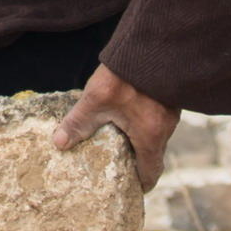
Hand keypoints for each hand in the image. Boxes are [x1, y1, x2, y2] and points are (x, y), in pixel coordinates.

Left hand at [59, 64, 181, 190]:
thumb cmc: (124, 74)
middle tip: (122, 166)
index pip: (151, 171)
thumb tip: (59, 144)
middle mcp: (165, 127)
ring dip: (142, 139)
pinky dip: (145, 122)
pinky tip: (130, 114)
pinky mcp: (169, 95)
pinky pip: (158, 117)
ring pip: (156, 134)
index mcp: (150, 135)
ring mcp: (170, 110)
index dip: (141, 183)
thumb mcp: (95, 100)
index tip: (133, 189)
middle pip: (154, 154)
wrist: (151, 42)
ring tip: (122, 141)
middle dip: (139, 162)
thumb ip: (78, 123)